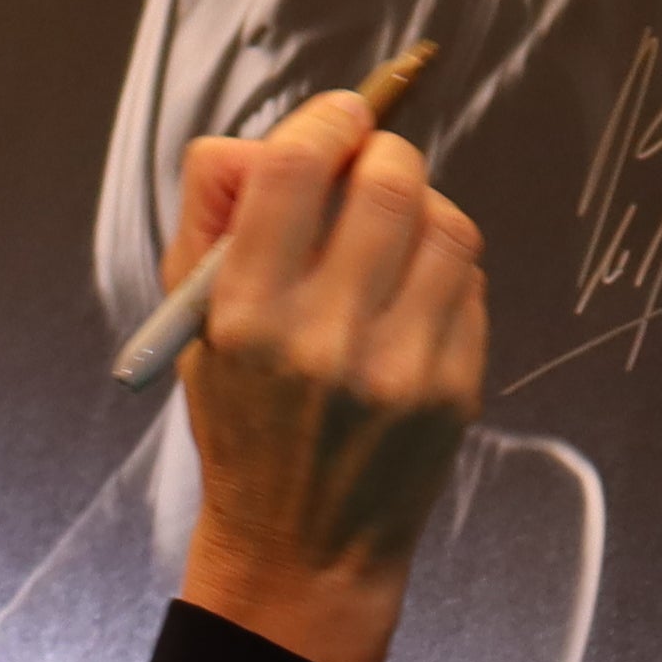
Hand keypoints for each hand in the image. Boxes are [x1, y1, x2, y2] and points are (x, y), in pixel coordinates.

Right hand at [169, 86, 489, 661]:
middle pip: (388, 179)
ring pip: (446, 222)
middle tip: (368, 169)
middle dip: (381, 155)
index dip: (327, 119)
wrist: (302, 547)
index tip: (341, 115)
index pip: (295, 168)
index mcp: (244, 314)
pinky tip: (411, 298)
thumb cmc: (243, 421)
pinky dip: (444, 268)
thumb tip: (263, 139)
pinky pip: (471, 280)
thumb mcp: (191, 324)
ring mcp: (399, 366)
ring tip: (391, 238)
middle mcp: (323, 338)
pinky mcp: (455, 387)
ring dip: (422, 209)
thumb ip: (211, 216)